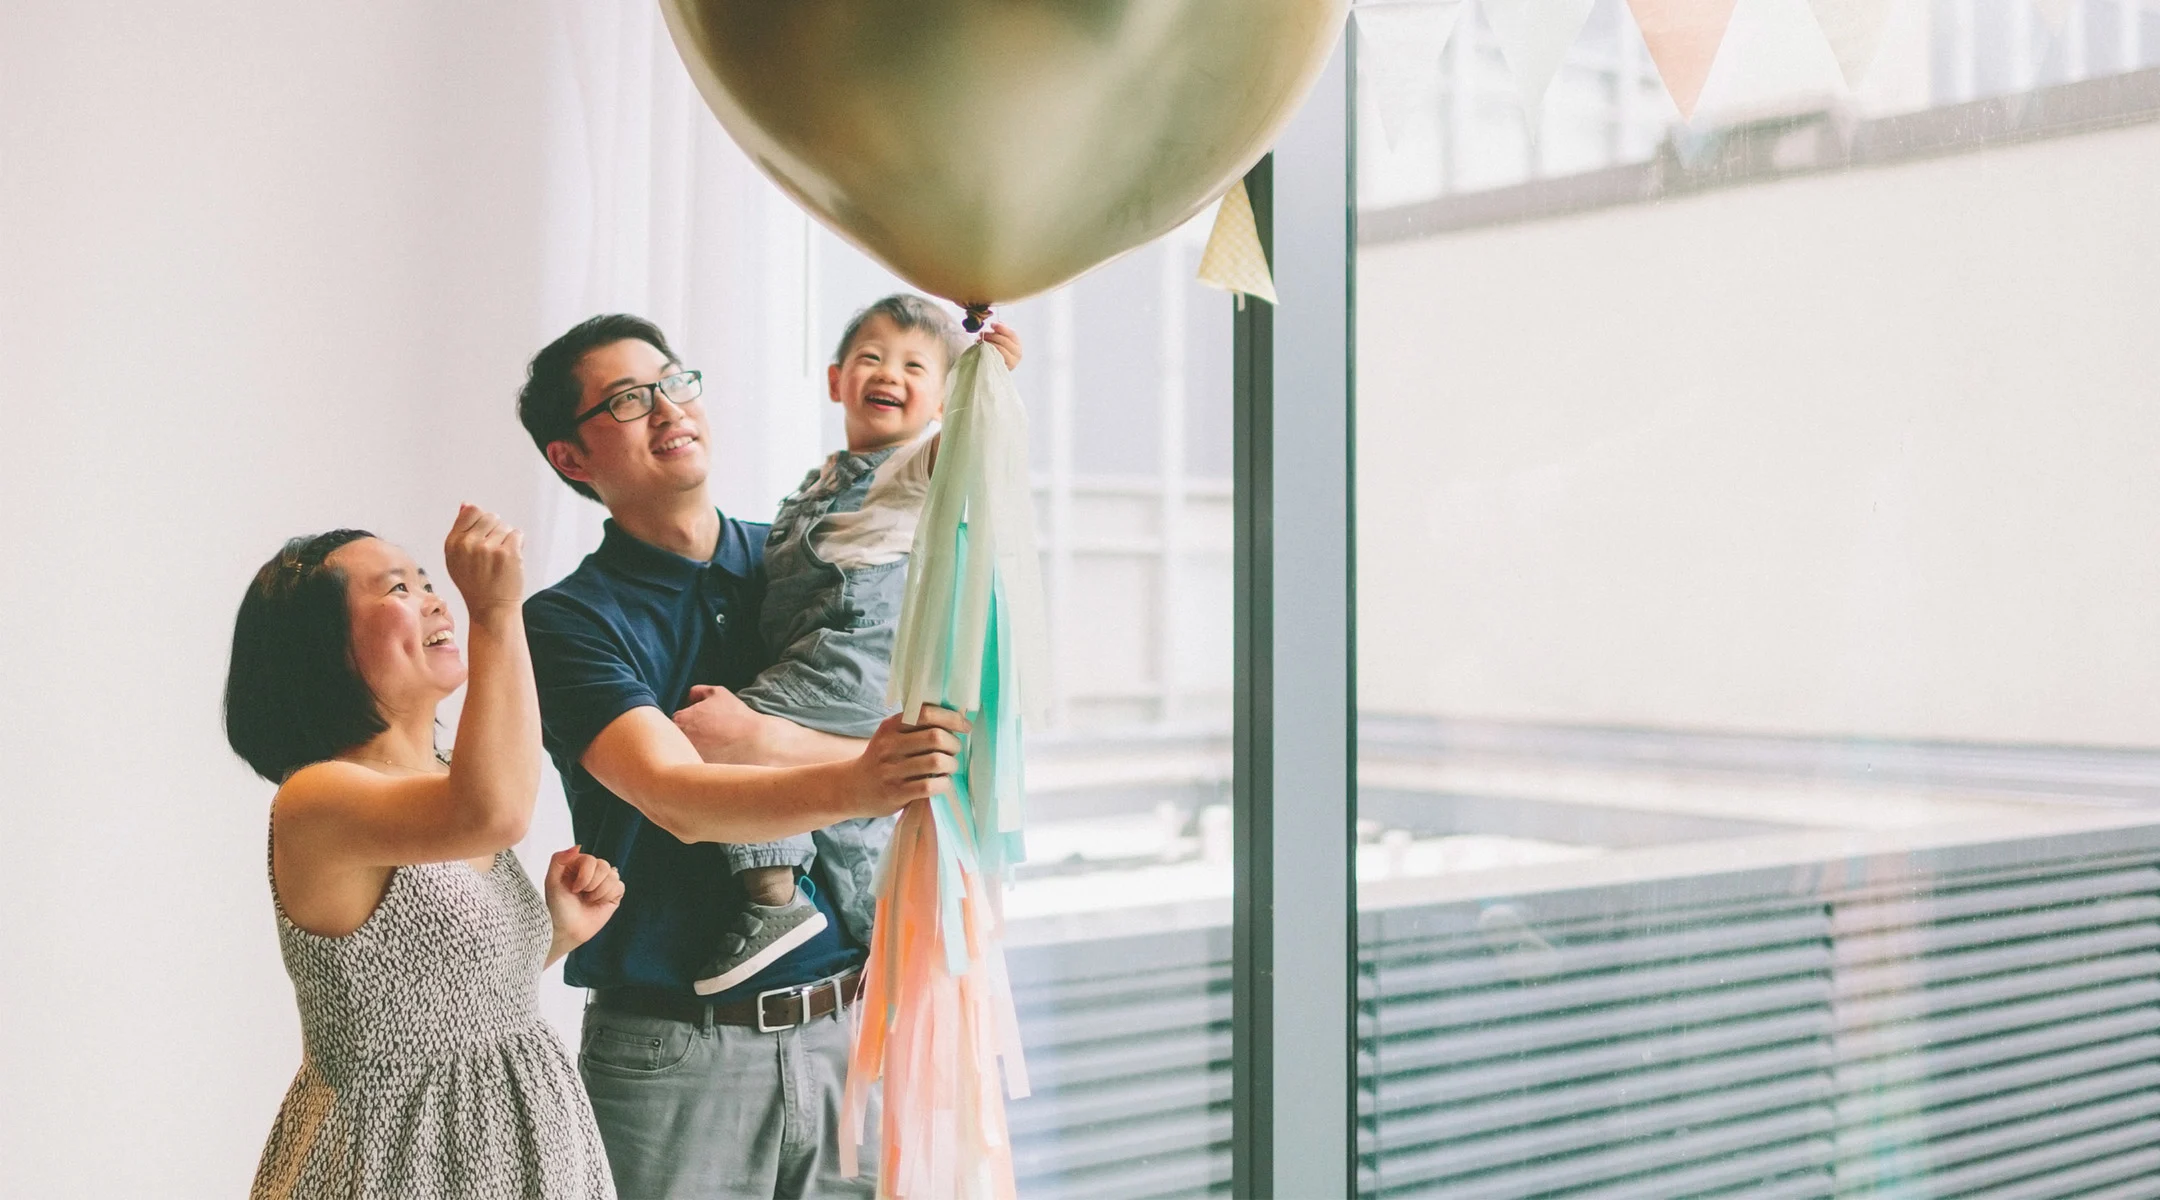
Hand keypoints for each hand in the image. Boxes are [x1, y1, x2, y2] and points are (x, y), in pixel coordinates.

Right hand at [444, 504, 523, 612]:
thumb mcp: (457, 559)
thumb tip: (466, 504)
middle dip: (496, 530)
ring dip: (507, 540)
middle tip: (493, 552)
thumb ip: (460, 531)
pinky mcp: (507, 553)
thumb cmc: (476, 584)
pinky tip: (511, 560)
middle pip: (490, 517)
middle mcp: (467, 544)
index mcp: (452, 543)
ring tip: (500, 559)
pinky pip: (517, 534)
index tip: (483, 538)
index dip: (482, 523)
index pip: (471, 511)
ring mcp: (487, 548)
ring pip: (505, 526)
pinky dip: (518, 544)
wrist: (491, 609)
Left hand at [545, 845, 623, 958]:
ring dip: (599, 892)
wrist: (566, 930)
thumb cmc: (557, 907)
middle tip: (581, 895)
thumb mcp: (551, 881)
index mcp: (577, 864)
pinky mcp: (614, 894)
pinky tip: (598, 903)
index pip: (590, 859)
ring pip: (613, 875)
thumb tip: (578, 846)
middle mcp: (591, 871)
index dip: (584, 876)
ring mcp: (603, 881)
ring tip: (589, 900)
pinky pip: (619, 886)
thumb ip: (558, 859)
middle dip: (592, 884)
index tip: (573, 889)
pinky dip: (608, 896)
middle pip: (604, 866)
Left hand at [673, 684, 765, 764]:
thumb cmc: (737, 717)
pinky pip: (690, 770)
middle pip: (672, 741)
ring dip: (688, 754)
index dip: (685, 724)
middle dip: (684, 739)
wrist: (756, 743)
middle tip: (704, 740)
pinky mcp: (695, 773)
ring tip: (710, 752)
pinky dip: (697, 767)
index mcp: (680, 719)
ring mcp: (685, 758)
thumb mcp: (719, 694)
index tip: (698, 727)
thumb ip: (698, 691)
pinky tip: (713, 762)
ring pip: (680, 756)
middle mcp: (678, 740)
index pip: (671, 723)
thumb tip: (689, 697)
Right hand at [849, 707, 969, 815]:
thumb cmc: (881, 759)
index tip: (965, 727)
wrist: (852, 788)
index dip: (952, 718)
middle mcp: (889, 746)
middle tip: (954, 750)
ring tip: (949, 767)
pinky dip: (944, 784)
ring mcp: (891, 770)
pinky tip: (942, 782)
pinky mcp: (895, 793)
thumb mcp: (890, 736)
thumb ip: (915, 726)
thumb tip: (956, 717)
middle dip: (954, 744)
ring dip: (951, 765)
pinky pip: (929, 786)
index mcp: (890, 726)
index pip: (926, 713)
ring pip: (936, 762)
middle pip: (935, 737)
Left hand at [979, 323, 1021, 370]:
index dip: (1002, 328)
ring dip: (988, 343)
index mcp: (1017, 344)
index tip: (992, 324)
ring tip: (980, 341)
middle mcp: (1017, 353)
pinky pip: (995, 359)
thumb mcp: (1001, 340)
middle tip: (983, 333)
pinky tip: (981, 349)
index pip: (1011, 334)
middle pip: (1005, 341)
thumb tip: (998, 323)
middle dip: (992, 336)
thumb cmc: (998, 352)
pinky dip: (987, 352)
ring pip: (999, 349)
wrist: (995, 368)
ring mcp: (1012, 362)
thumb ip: (1001, 331)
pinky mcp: (1004, 369)